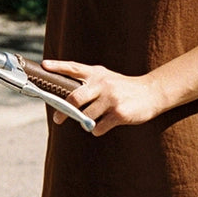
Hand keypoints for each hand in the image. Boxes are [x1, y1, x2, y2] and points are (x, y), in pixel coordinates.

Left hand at [42, 60, 163, 135]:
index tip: (45, 66)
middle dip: (63, 111)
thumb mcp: (108, 78)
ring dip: (85, 123)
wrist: (152, 93)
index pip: (74, 68)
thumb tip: (68, 99)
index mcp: (97, 74)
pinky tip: (104, 126)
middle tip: (58, 119)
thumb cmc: (125, 88)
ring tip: (92, 122)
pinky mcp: (118, 113)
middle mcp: (102, 84)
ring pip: (86, 117)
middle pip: (75, 98)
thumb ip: (90, 83)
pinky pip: (98, 127)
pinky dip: (96, 130)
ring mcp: (110, 98)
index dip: (58, 67)